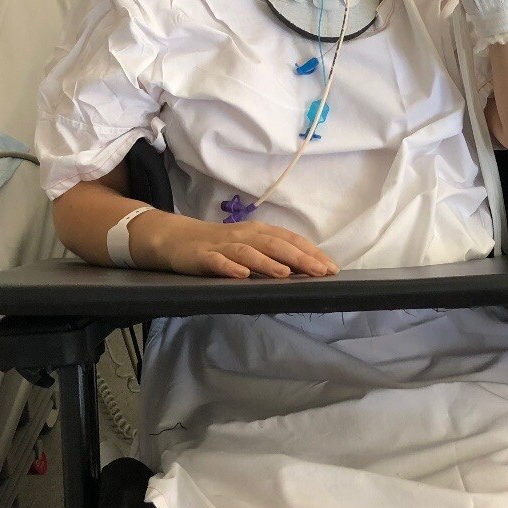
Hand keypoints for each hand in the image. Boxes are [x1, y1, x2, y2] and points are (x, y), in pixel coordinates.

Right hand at [145, 214, 338, 279]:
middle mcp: (244, 235)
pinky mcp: (202, 257)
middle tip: (320, 272)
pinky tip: (241, 275)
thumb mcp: (249, 246)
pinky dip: (229, 268)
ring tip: (286, 273)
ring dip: (268, 262)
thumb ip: (273, 254)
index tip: (332, 268)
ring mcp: (223, 245)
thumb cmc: (220, 245)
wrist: (176, 238)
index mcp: (258, 232)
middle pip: (275, 244)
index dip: (311, 252)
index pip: (290, 239)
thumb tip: (306, 269)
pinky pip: (217, 262)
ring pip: (248, 252)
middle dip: (299, 257)